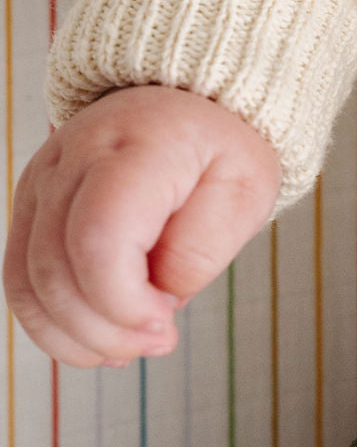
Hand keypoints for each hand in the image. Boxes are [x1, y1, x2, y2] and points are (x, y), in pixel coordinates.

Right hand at [2, 85, 280, 367]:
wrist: (186, 104)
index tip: (166, 322)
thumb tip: (155, 299)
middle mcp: (74, 157)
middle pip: (56, 267)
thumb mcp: (246, 189)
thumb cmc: (219, 148)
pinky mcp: (30, 206)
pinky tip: (100, 335)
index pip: (98, 235)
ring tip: (132, 342)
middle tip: (160, 338)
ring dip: (77, 336)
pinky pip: (20, 281)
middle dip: (106, 329)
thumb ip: (202, 249)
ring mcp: (43, 180)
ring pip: (28, 282)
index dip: (121, 301)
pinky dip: (54, 324)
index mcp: (138, 145)